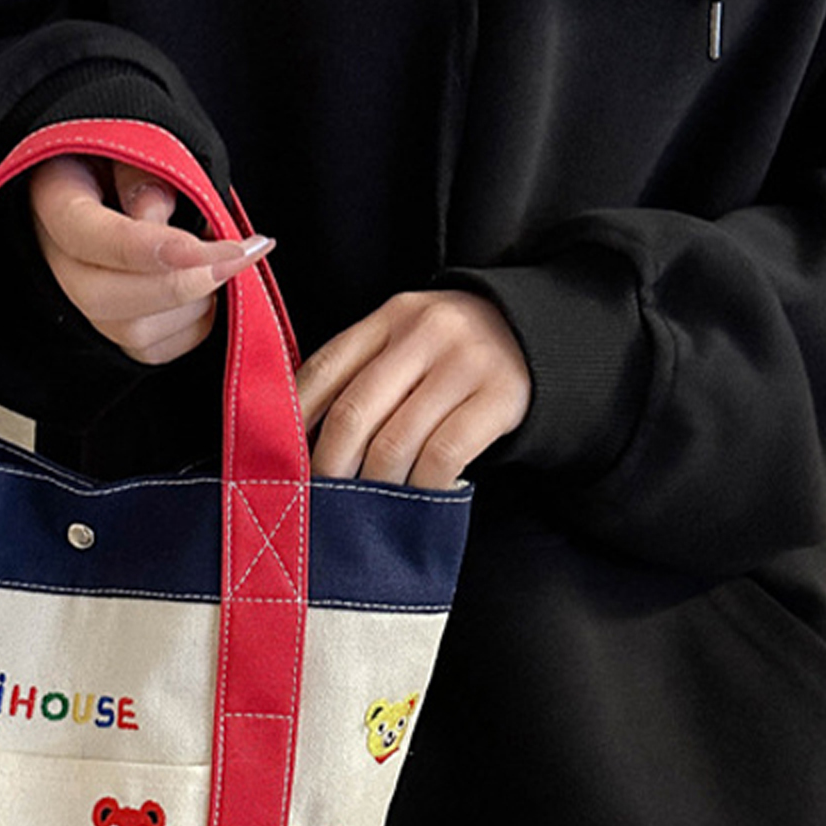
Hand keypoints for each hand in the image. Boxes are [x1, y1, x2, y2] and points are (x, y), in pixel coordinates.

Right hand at [29, 156, 273, 364]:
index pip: (86, 235)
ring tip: (223, 258)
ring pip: (132, 332)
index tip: (210, 247)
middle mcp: (56, 260)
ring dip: (193, 303)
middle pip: (103, 298)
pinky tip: (210, 288)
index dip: (148, 248)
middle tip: (239, 255)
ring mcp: (82, 302)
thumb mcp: (133, 138)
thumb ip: (140, 171)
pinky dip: (194, 325)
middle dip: (181, 284)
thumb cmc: (127, 154)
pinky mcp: (113, 330)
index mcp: (54, 199)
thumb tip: (155, 216)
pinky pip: (154, 351)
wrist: (115, 174)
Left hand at [295, 290, 530, 488]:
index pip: (324, 369)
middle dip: (330, 468)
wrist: (545, 340)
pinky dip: (422, 487)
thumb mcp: (408, 346)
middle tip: (321, 501)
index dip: (294, 421)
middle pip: (355, 412)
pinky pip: (443, 455)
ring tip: (365, 508)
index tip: (279, 460)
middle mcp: (425, 332)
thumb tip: (298, 440)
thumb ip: (362, 375)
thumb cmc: (456, 357)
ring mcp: (465, 362)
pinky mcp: (500, 396)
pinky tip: (416, 499)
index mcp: (390, 316)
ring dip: (375, 486)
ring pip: (396, 441)